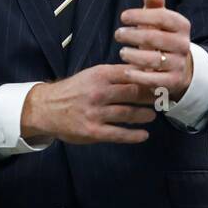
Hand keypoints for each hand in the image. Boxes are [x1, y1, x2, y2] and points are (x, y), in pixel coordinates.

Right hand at [20, 64, 157, 144]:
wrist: (46, 108)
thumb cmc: (73, 90)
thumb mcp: (91, 75)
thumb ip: (114, 75)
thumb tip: (143, 72)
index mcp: (100, 75)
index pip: (131, 73)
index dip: (149, 77)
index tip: (161, 81)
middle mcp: (99, 92)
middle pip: (134, 92)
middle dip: (151, 96)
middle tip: (161, 99)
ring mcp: (96, 113)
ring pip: (128, 113)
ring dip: (145, 114)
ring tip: (152, 115)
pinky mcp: (93, 131)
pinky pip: (119, 134)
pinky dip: (134, 135)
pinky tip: (143, 135)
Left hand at [115, 0, 193, 102]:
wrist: (179, 67)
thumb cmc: (162, 38)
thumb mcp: (160, 21)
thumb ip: (155, 7)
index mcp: (181, 26)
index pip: (162, 17)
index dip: (141, 15)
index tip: (123, 17)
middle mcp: (183, 44)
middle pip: (154, 38)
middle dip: (133, 35)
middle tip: (118, 34)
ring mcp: (179, 64)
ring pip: (154, 59)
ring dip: (133, 56)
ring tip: (122, 52)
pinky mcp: (173, 82)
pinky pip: (154, 79)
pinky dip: (139, 75)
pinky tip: (127, 71)